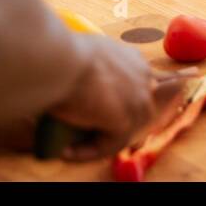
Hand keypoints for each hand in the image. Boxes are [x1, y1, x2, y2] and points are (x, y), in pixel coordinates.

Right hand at [42, 35, 156, 160]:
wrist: (61, 60)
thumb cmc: (65, 55)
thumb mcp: (89, 54)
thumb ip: (99, 69)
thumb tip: (86, 83)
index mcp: (135, 61)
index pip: (136, 91)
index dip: (117, 107)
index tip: (93, 117)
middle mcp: (143, 79)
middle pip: (136, 113)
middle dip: (112, 128)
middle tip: (83, 138)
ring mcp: (138, 100)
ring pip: (123, 132)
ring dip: (98, 143)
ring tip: (70, 148)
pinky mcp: (125, 120)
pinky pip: (110, 144)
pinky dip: (89, 151)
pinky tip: (67, 151)